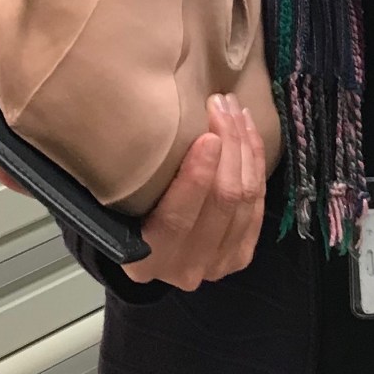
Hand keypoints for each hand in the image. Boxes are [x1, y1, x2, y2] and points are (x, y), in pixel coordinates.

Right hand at [123, 93, 265, 289]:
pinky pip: (259, 202)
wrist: (147, 248)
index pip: (178, 219)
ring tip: (235, 109)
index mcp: (146, 261)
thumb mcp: (114, 203)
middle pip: (222, 201)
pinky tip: (248, 131)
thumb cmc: (122, 212)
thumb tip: (144, 121)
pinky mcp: (241, 255)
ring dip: (244, 146)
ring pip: (247, 198)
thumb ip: (128, 179)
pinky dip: (256, 162)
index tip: (208, 136)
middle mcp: (186, 269)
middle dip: (228, 145)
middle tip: (221, 105)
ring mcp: (219, 264)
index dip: (198, 177)